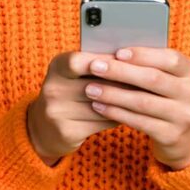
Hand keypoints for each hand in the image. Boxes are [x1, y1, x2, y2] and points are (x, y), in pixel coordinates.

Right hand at [27, 51, 130, 165]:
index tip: (127, 61)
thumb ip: (97, 65)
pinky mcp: (66, 132)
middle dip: (123, 82)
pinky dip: (118, 116)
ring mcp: (56, 111)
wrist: (43, 128)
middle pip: (96, 84)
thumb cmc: (70, 92)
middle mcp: (53, 88)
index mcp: (57, 66)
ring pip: (103, 104)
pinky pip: (102, 122)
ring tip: (141, 96)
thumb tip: (133, 57)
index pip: (79, 60)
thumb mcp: (75, 74)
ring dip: (125, 101)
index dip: (105, 61)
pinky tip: (128, 112)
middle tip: (146, 81)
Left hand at [85, 47, 189, 169]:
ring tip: (91, 89)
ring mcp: (183, 116)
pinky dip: (116, 113)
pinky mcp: (171, 135)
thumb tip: (114, 52)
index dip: (143, 54)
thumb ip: (149, 65)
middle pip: (153, 79)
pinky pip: (139, 122)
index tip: (118, 52)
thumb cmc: (167, 97)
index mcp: (189, 71)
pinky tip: (99, 106)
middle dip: (121, 72)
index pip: (170, 58)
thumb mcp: (168, 78)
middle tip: (95, 67)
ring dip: (113, 94)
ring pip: (143, 102)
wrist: (187, 136)